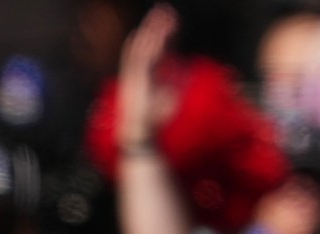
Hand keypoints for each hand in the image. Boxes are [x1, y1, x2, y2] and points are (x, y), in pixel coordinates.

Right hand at [116, 6, 177, 149]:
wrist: (140, 135)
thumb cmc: (155, 120)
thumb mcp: (171, 95)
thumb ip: (175, 81)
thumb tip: (186, 71)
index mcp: (149, 74)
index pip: (158, 49)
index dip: (165, 34)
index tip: (173, 20)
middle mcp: (139, 73)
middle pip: (147, 44)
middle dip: (155, 27)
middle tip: (165, 10)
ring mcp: (134, 77)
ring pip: (141, 48)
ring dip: (150, 32)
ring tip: (159, 17)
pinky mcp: (132, 82)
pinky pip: (138, 60)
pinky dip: (145, 46)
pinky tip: (151, 35)